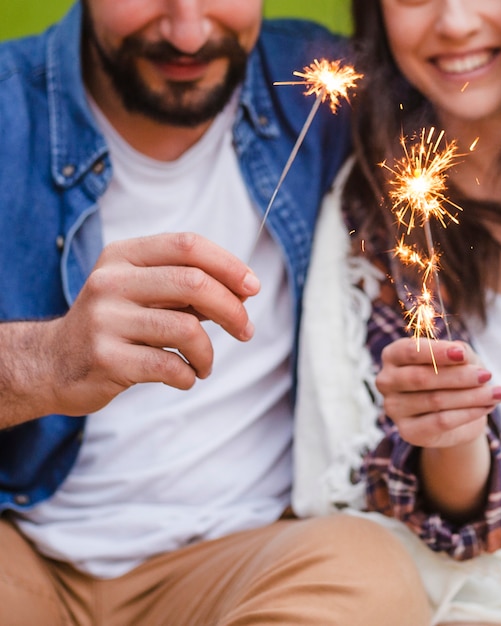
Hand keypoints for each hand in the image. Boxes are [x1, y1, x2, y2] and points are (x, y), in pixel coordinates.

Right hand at [41, 232, 259, 416]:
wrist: (51, 362)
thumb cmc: (114, 323)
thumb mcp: (142, 292)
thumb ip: (186, 287)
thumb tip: (242, 291)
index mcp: (124, 256)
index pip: (188, 245)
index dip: (228, 264)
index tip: (252, 288)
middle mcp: (111, 281)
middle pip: (193, 282)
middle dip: (232, 309)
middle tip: (245, 330)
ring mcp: (105, 319)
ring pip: (186, 328)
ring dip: (209, 352)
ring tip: (205, 364)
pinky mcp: (105, 358)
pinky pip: (169, 366)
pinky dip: (189, 375)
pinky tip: (186, 377)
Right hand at [376, 338, 500, 448]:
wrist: (455, 414)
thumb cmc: (452, 376)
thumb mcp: (458, 358)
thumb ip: (458, 352)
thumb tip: (461, 354)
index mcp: (392, 355)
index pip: (409, 351)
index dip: (436, 352)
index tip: (463, 353)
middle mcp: (386, 381)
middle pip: (421, 378)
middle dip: (458, 376)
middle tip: (487, 375)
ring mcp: (393, 408)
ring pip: (434, 400)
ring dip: (471, 396)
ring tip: (498, 392)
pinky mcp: (407, 431)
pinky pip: (440, 421)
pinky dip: (468, 413)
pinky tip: (487, 407)